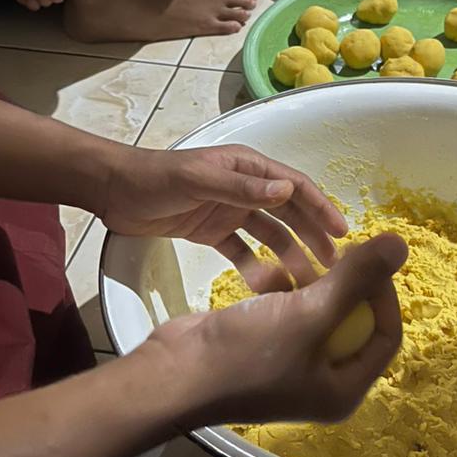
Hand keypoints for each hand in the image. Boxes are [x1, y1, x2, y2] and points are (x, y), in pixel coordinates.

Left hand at [101, 144, 347, 289]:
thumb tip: (288, 192)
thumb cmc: (156, 178)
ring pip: (269, 235)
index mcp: (248, 167)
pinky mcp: (213, 232)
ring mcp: (230, 211)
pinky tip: (267, 289)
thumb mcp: (199, 179)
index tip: (342, 234)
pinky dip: (255, 268)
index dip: (320, 208)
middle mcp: (245, 188)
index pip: (295, 187)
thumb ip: (242, 188)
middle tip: (333, 266)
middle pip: (289, 213)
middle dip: (312, 237)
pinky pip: (242, 252)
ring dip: (289, 256)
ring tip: (306, 283)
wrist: (114, 192)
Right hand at [146, 233, 407, 427]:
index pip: (386, 336)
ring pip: (320, 314)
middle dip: (350, 286)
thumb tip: (402, 244)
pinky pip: (289, 313)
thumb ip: (356, 279)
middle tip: (340, 251)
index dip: (384, 294)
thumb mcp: (310, 314)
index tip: (370, 259)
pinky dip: (285, 291)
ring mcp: (292, 364)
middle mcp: (323, 382)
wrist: (174, 373)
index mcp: (344, 390)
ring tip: (308, 256)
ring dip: (316, 284)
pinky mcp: (264, 345)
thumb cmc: (249, 353)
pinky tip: (275, 270)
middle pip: (356, 323)